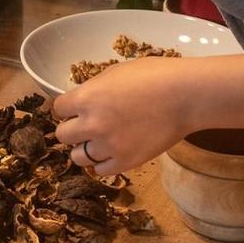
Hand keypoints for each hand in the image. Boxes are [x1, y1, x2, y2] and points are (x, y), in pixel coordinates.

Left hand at [51, 58, 193, 175]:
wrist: (186, 95)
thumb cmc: (155, 76)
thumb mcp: (115, 72)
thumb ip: (93, 89)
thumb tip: (82, 101)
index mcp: (87, 97)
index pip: (58, 109)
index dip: (67, 108)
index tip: (74, 109)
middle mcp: (92, 124)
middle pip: (63, 135)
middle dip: (73, 129)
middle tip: (86, 125)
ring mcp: (108, 145)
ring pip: (78, 157)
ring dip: (85, 148)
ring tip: (98, 141)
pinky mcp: (126, 162)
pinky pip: (100, 170)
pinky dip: (102, 163)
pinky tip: (111, 152)